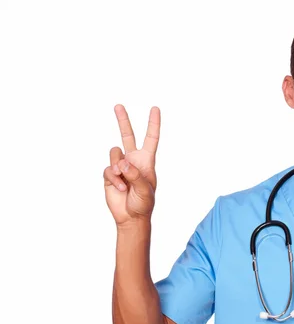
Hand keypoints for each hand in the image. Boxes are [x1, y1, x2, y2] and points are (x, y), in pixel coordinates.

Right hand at [103, 104, 160, 226]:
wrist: (131, 217)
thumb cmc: (144, 203)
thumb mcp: (145, 190)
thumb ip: (135, 175)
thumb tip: (123, 162)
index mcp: (146, 161)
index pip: (151, 139)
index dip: (153, 124)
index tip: (155, 109)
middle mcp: (133, 160)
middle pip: (127, 136)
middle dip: (123, 121)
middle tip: (118, 106)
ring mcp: (120, 166)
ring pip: (114, 153)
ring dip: (118, 166)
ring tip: (123, 180)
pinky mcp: (110, 174)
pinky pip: (108, 169)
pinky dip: (113, 178)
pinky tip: (119, 188)